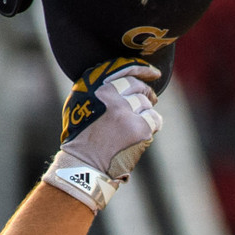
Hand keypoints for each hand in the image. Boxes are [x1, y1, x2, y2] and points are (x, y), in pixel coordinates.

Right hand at [44, 59, 163, 211]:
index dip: (143, 69)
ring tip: (136, 125)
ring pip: (146, 104)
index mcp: (95, 86)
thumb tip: (121, 80)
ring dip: (145, 113)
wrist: (83, 165)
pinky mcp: (138, 128)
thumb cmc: (81, 137)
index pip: (126, 69)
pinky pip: (154, 119)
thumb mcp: (79, 104)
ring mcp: (125, 111)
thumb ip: (98, 89)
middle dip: (145, 94)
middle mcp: (110, 95)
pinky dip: (152, 125)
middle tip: (150, 100)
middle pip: (138, 87)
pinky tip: (144, 133)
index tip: (154, 73)